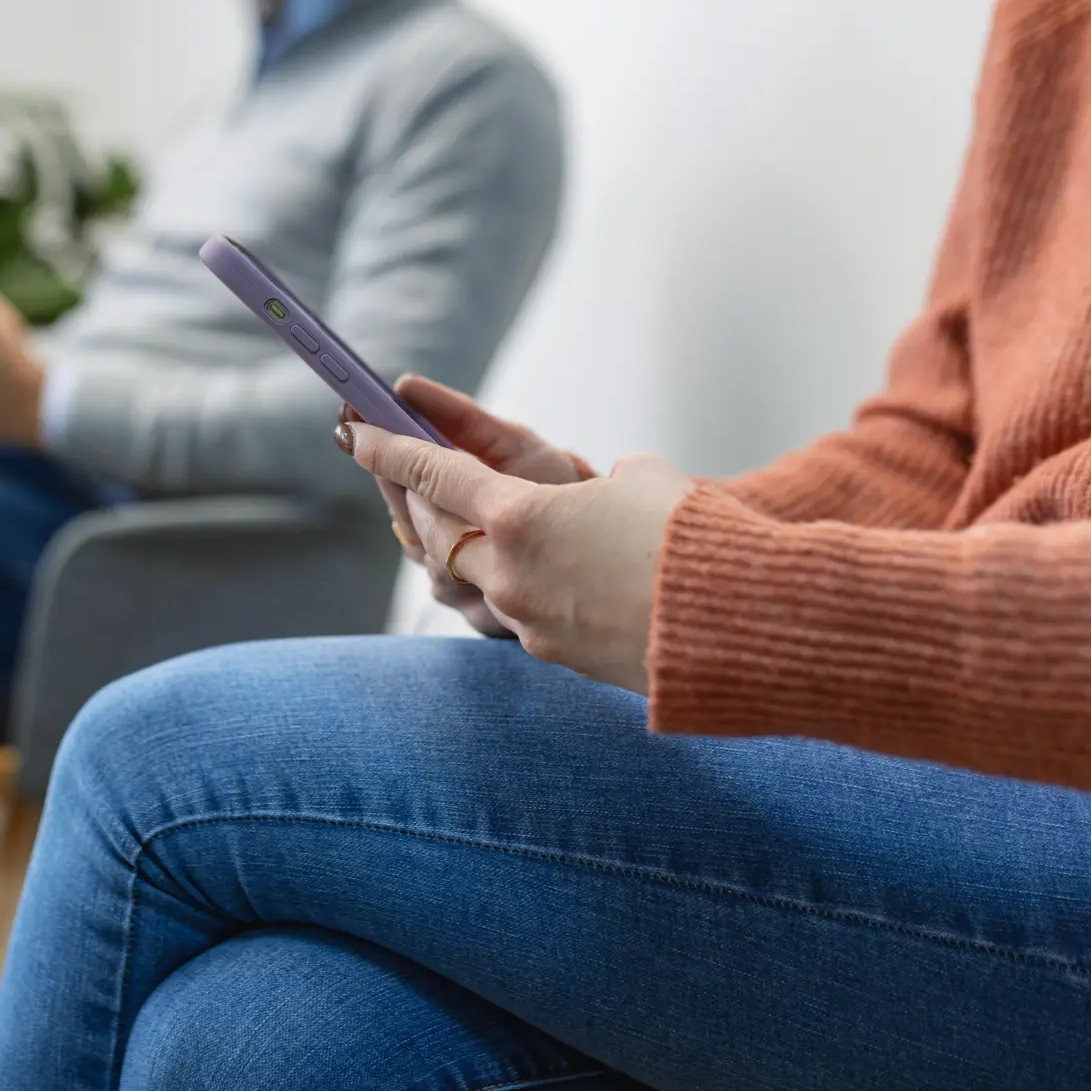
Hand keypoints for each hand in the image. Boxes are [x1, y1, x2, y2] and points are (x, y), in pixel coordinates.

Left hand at [346, 415, 694, 691]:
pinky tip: (536, 573)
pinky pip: (515, 612)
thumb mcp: (643, 482)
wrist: (736, 629)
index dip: (390, 449)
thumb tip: (602, 502)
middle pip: (438, 533)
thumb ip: (602, 483)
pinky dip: (514, 585)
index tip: (354, 434)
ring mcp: (528, 622)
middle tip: (403, 477)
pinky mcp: (556, 656)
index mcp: (520, 517)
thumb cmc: (694, 539)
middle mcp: (509, 574)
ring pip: (473, 578)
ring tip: (466, 524)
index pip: (434, 475)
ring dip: (465, 549)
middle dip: (418, 501)